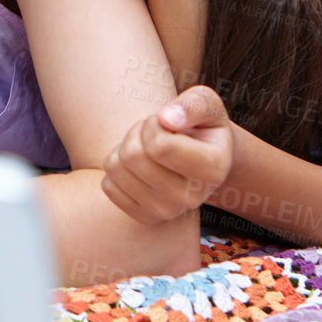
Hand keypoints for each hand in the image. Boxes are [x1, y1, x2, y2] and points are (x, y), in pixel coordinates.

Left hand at [101, 85, 233, 224]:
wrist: (201, 157)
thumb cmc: (201, 124)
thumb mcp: (205, 103)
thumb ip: (193, 104)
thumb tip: (167, 119)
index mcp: (213, 169)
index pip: (159, 145)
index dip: (152, 125)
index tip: (164, 122)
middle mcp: (192, 198)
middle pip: (133, 157)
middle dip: (137, 133)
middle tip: (153, 132)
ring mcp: (168, 212)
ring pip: (116, 169)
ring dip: (125, 148)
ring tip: (147, 146)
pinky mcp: (145, 217)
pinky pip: (108, 186)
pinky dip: (117, 168)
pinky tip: (140, 166)